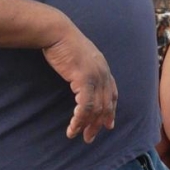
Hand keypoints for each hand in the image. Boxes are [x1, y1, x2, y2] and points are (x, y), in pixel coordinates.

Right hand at [42, 23, 117, 142]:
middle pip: (106, 105)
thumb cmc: (62, 42)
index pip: (112, 94)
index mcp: (103, 67)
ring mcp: (96, 76)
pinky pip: (85, 106)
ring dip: (86, 125)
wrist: (56, 32)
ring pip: (96, 109)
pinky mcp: (85, 79)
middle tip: (89, 138)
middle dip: (98, 124)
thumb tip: (78, 77)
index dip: (111, 111)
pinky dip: (79, 119)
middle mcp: (103, 73)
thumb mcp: (78, 57)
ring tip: (75, 135)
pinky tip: (72, 127)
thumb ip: (83, 68)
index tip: (108, 125)